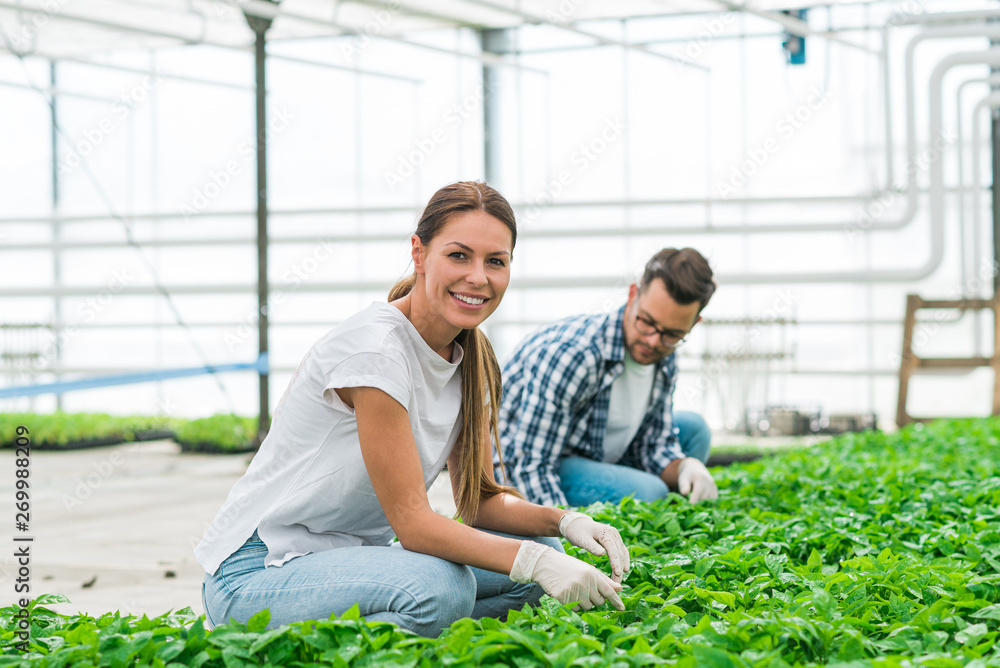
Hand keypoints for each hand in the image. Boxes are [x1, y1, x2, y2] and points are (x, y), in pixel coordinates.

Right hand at [509, 541, 623, 610]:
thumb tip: (620, 588)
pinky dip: (573, 605)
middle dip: (595, 599)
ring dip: (584, 603)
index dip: (616, 601)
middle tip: (586, 590)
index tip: (622, 608)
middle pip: (599, 602)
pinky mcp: (563, 599)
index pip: (608, 591)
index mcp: (591, 574)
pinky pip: (575, 609)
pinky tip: (567, 594)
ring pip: (587, 607)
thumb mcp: (587, 569)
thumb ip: (603, 579)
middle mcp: (584, 583)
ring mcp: (573, 592)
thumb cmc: (569, 566)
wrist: (545, 564)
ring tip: (575, 590)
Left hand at [558, 511, 629, 582]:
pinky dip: (623, 560)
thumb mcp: (582, 539)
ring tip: (619, 580)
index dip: (616, 562)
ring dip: (622, 566)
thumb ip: (592, 546)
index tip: (617, 573)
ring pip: (622, 553)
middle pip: (619, 552)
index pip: (613, 549)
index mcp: (605, 532)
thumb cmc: (577, 532)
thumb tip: (602, 554)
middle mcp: (613, 533)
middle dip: (619, 568)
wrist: (577, 523)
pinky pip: (622, 551)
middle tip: (617, 583)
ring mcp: (615, 535)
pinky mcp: (615, 539)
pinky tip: (624, 570)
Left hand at [677, 458, 717, 501]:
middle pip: (704, 497)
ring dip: (703, 503)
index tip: (689, 505)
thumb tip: (684, 493)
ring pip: (710, 499)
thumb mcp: (683, 478)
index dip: (694, 500)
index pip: (698, 492)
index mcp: (700, 478)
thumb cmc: (687, 474)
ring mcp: (713, 485)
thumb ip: (683, 485)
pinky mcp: (715, 488)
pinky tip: (703, 504)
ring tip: (696, 504)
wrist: (695, 468)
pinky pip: (714, 498)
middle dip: (698, 503)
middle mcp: (709, 482)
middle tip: (691, 507)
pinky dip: (709, 503)